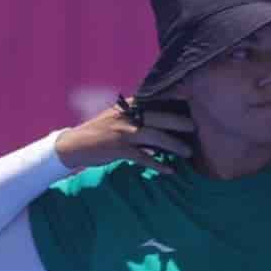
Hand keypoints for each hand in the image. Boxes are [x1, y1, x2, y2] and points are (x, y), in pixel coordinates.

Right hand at [54, 97, 194, 175]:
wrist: (74, 145)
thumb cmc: (100, 133)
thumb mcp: (118, 117)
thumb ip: (137, 115)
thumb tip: (162, 118)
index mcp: (128, 106)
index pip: (155, 100)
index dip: (173, 101)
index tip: (192, 103)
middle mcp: (127, 116)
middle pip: (158, 117)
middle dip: (179, 122)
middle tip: (196, 128)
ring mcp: (122, 132)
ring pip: (154, 137)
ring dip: (173, 145)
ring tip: (188, 152)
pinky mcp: (117, 149)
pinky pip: (142, 157)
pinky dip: (157, 164)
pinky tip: (169, 170)